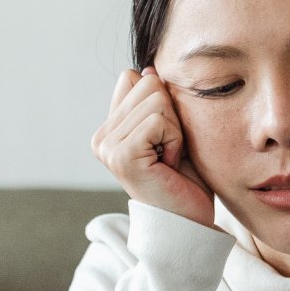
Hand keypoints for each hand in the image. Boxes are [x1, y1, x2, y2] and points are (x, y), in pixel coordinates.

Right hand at [91, 67, 214, 227]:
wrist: (187, 222)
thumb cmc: (184, 180)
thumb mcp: (170, 131)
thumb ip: (155, 102)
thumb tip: (146, 68)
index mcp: (108, 129)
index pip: (134, 78)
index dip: (162, 103)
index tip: (164, 139)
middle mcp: (101, 137)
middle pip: (148, 83)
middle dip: (171, 116)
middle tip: (169, 151)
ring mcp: (108, 147)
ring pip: (156, 100)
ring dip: (175, 130)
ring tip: (169, 159)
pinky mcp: (122, 155)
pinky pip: (158, 120)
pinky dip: (174, 140)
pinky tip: (169, 164)